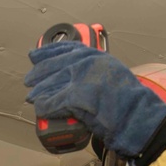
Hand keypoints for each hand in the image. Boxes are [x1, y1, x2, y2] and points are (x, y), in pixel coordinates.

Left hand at [24, 42, 165, 158]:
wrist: (136, 116)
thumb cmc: (128, 102)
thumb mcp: (112, 76)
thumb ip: (95, 72)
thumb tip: (78, 78)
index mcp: (97, 56)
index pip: (67, 48)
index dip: (48, 52)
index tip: (36, 54)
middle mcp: (88, 63)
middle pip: (55, 65)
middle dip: (39, 73)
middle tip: (29, 80)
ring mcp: (81, 78)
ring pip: (51, 84)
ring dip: (39, 92)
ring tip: (32, 97)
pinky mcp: (76, 96)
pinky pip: (54, 102)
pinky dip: (45, 106)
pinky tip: (40, 109)